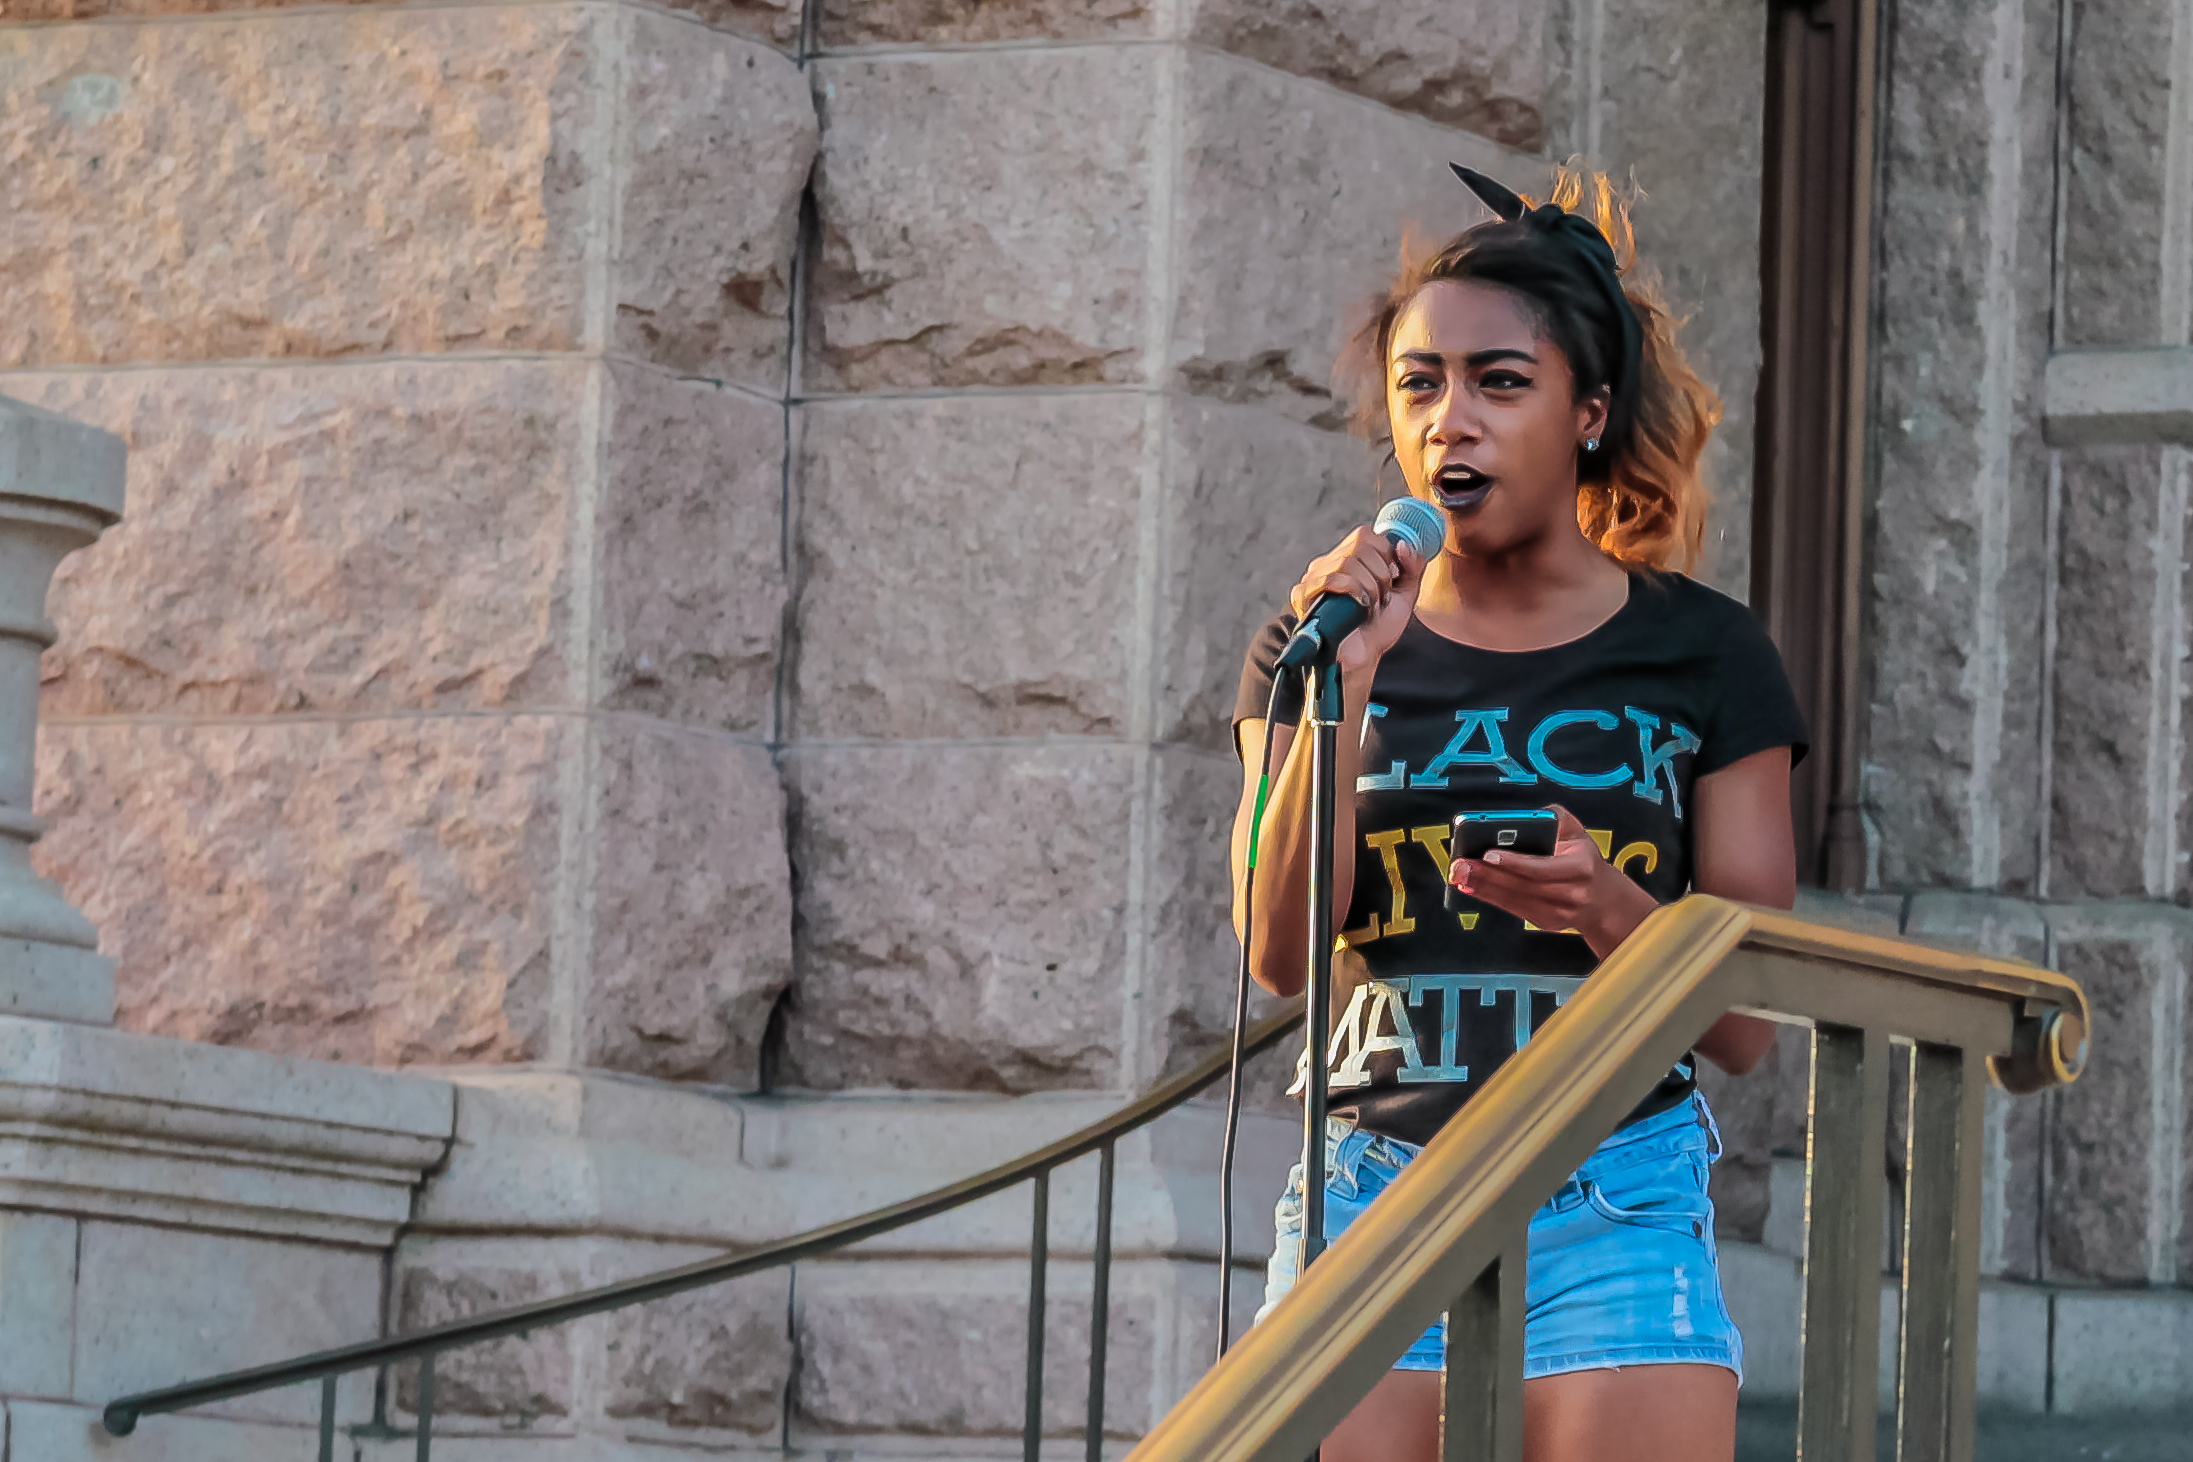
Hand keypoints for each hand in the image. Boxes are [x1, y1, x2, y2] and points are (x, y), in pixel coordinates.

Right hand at [1286, 522, 1428, 670]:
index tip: (1392, 580)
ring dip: (1369, 585)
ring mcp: (1313, 578)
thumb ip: (1412, 566)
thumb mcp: (1406, 593)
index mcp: (1348, 558)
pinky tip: (1360, 607)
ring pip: (1347, 561)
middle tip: (1382, 597)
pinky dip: (1352, 590)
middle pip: (1359, 544)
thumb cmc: (1379, 628)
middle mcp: (1328, 563)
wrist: (1364, 658)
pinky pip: (1329, 579)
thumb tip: (1403, 544)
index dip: (1386, 554)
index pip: (1365, 535)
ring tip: (1371, 605)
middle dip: (1381, 573)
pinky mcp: (1302, 595)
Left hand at [1450, 806, 1657, 956]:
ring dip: (1483, 888)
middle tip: (1460, 864)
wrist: (1603, 900)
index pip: (1542, 866)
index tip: (1488, 853)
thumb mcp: (1579, 833)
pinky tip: (1470, 887)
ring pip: (1515, 899)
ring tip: (1459, 875)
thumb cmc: (1584, 860)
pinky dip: (1490, 897)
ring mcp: (1559, 912)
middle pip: (1522, 885)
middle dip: (1487, 875)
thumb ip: (1557, 818)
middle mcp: (1571, 892)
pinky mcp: (1546, 922)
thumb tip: (1534, 814)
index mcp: (1581, 866)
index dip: (1514, 862)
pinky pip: (1514, 909)